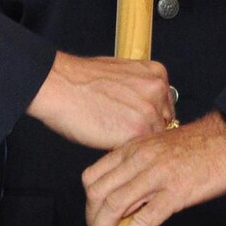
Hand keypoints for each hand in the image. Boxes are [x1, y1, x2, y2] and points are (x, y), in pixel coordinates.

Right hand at [26, 52, 173, 149]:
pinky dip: (126, 152)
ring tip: (115, 140)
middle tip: (125, 135)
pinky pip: (138, 150)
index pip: (165, 106)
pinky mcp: (137, 133)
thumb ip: (139, 89)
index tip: (139, 125)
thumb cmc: (81, 80)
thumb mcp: (122, 73)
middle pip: (163, 124)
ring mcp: (150, 113)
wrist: (60, 86)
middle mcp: (158, 92)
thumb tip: (142, 104)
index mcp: (156, 74)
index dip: (151, 118)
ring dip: (137, 144)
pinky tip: (109, 143)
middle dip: (147, 132)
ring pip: (152, 139)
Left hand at [82, 112, 225, 225]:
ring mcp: (157, 175)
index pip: (93, 176)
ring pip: (115, 205)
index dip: (87, 202)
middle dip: (90, 221)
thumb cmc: (199, 144)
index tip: (91, 218)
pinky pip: (144, 218)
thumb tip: (123, 197)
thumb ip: (137, 166)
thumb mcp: (158, 147)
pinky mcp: (176, 192)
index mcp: (134, 147)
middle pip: (98, 193)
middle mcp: (140, 159)